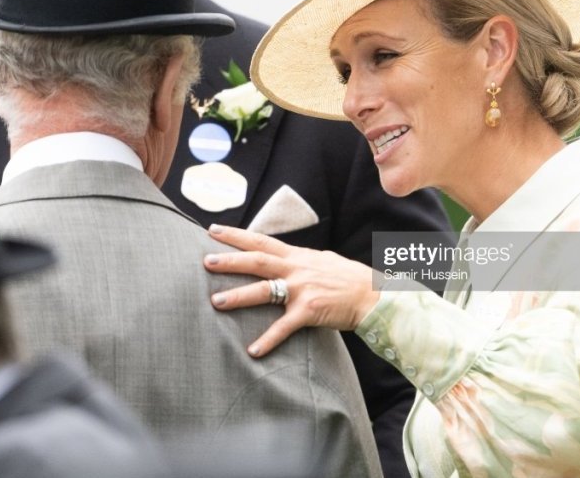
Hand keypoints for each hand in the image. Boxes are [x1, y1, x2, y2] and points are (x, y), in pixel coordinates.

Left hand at [204, 224, 379, 356]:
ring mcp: (302, 288)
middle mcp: (297, 268)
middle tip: (205, 261)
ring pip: (264, 290)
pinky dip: (268, 339)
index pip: (261, 241)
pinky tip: (253, 351)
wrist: (373, 295)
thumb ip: (298, 259)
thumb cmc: (347, 279)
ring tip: (215, 301)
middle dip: (230, 260)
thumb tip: (280, 256)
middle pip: (257, 261)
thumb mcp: (321, 260)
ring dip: (238, 296)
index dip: (236, 235)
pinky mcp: (310, 310)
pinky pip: (284, 327)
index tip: (213, 229)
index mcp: (297, 255)